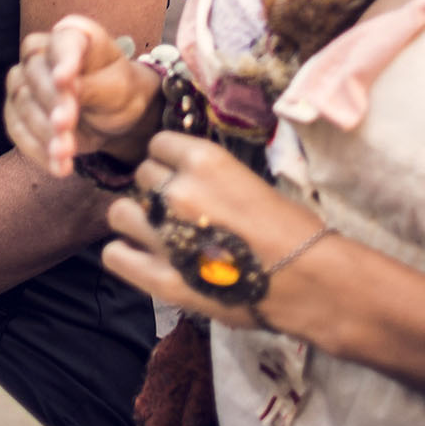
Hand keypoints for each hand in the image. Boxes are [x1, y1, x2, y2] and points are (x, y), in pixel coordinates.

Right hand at [5, 14, 160, 176]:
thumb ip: (93, 86)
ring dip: (43, 132)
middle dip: (51, 103)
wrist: (116, 119)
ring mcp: (25, 81)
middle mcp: (42, 53)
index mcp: (73, 35)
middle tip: (65, 127)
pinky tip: (56, 165)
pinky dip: (35, 149)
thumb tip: (65, 86)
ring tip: (65, 156)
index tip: (65, 81)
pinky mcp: (17, 110)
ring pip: (22, 103)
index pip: (62, 43)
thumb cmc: (120, 92)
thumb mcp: (119, 89)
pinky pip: (17, 129)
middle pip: (35, 74)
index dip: (63, 61)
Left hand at [102, 132, 334, 333]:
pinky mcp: (162, 277)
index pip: (158, 144)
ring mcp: (165, 234)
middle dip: (156, 192)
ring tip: (160, 234)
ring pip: (120, 211)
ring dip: (137, 220)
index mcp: (204, 160)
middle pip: (141, 177)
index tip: (181, 178)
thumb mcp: (249, 181)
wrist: (310, 281)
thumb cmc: (293, 230)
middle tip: (178, 213)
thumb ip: (208, 178)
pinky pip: (114, 254)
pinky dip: (125, 254)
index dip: (169, 162)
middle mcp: (178, 190)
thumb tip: (182, 179)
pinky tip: (144, 258)